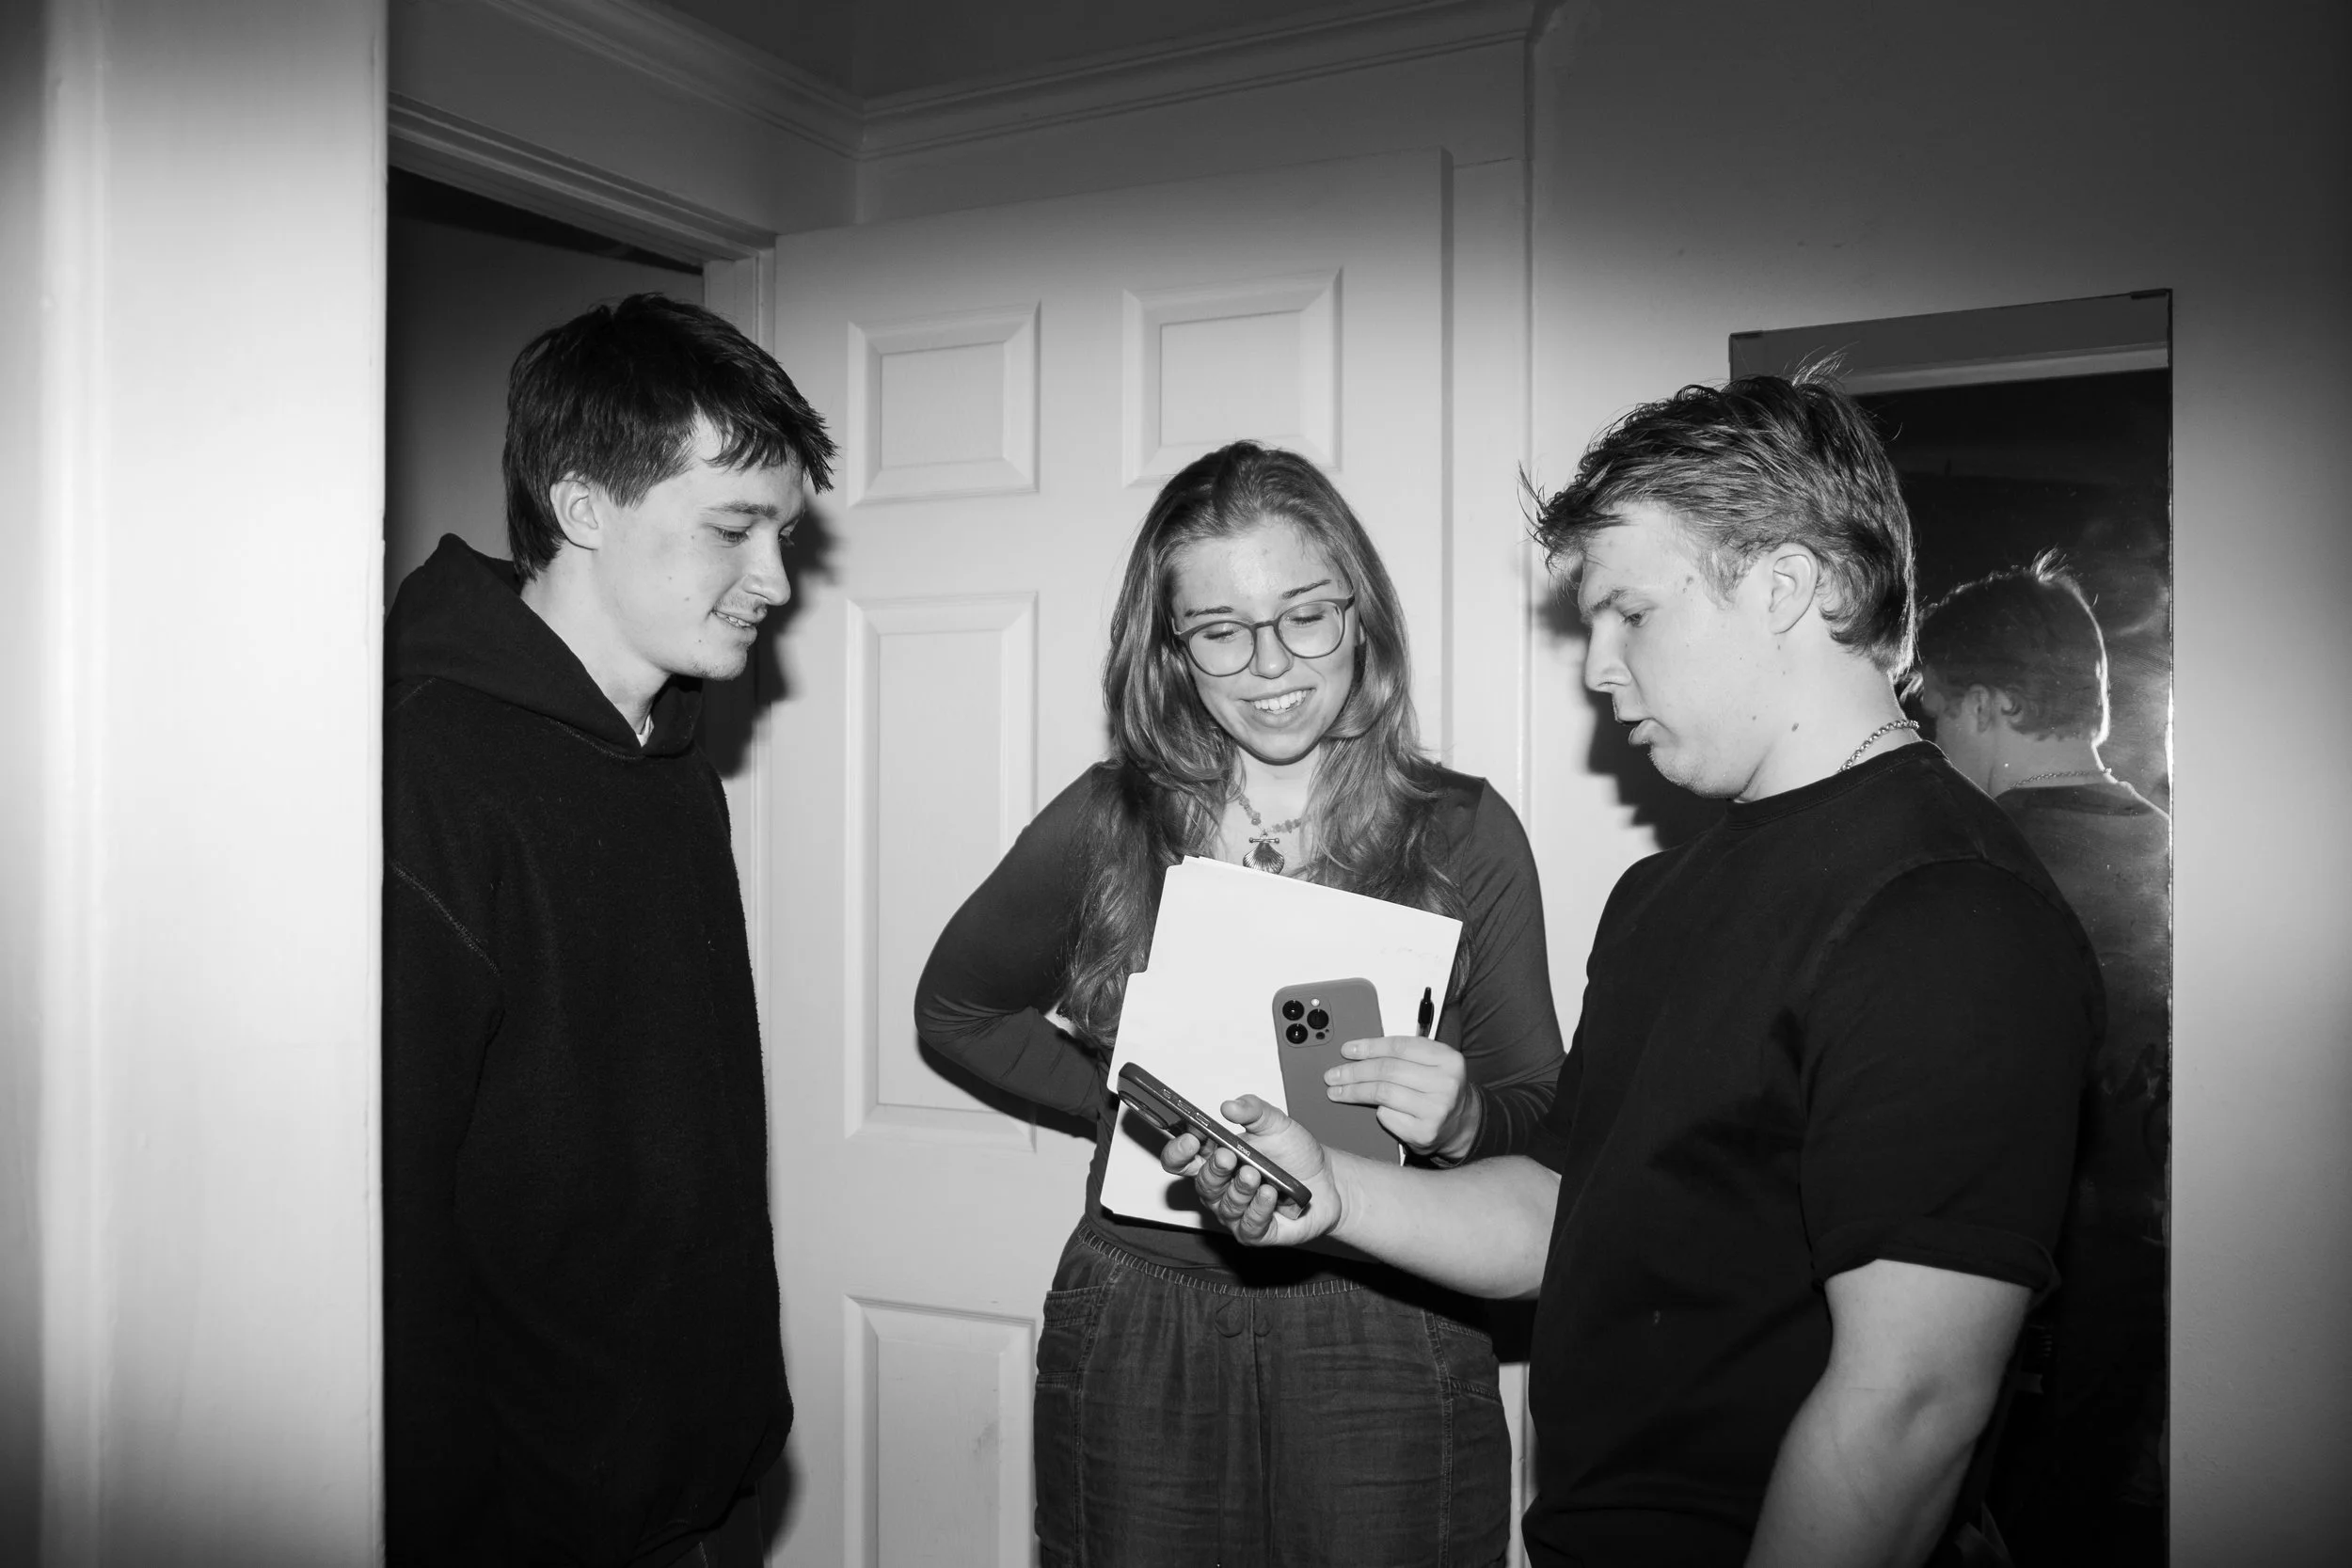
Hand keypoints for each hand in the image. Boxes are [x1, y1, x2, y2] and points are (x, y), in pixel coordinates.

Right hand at [1156, 1095, 1341, 1247]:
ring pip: (1225, 1205)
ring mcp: (1236, 1211)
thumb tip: (1230, 1106)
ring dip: (1239, 1189)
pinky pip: (1249, 1225)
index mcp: (1215, 1157)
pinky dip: (1258, 1209)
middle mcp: (1221, 1187)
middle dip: (1213, 1170)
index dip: (1178, 1151)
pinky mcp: (1255, 1232)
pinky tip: (1269, 1195)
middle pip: (1202, 1183)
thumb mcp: (1276, 1124)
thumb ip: (1254, 1111)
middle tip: (1228, 1156)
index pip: (1180, 1159)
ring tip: (1255, 1175)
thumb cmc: (1295, 1154)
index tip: (1191, 1139)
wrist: (1327, 1181)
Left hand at [1322, 1036, 1482, 1162]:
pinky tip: (1372, 1109)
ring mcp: (1436, 1110)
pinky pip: (1387, 1116)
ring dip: (1354, 1092)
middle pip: (1387, 1071)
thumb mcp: (1431, 1064)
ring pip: (1382, 1093)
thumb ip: (1402, 1055)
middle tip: (1333, 1074)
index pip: (1399, 1047)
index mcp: (1448, 1059)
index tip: (1347, 1050)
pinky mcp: (1424, 1132)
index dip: (1369, 1047)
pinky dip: (1376, 1111)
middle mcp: (1445, 1083)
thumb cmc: (1438, 1090)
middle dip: (1354, 1072)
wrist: (1460, 1124)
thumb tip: (1357, 1052)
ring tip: (1337, 1091)